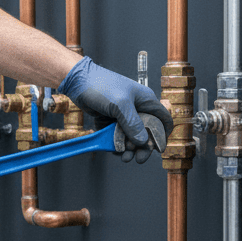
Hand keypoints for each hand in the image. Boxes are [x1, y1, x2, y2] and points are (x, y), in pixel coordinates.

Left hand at [58, 57, 173, 163]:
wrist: (78, 81)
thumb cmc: (101, 86)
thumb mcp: (120, 104)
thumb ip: (133, 124)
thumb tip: (143, 142)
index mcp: (146, 101)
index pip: (163, 119)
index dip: (163, 135)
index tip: (158, 150)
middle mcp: (137, 109)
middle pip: (147, 133)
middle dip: (143, 147)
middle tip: (138, 159)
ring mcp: (124, 115)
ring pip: (132, 137)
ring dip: (129, 149)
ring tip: (123, 157)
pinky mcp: (112, 121)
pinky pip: (118, 136)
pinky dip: (117, 145)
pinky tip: (114, 151)